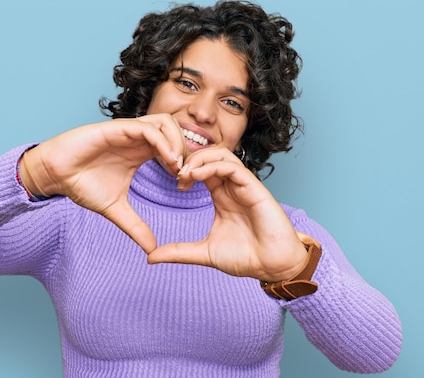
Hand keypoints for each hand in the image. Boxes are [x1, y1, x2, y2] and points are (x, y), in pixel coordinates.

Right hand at [20, 114, 185, 253]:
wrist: (55, 175)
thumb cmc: (82, 184)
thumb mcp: (116, 209)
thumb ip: (136, 226)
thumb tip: (152, 249)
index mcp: (141, 152)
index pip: (174, 147)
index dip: (185, 164)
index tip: (184, 186)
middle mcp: (138, 139)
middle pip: (176, 130)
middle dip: (187, 151)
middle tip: (185, 176)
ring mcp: (128, 131)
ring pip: (166, 123)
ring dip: (177, 143)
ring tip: (177, 168)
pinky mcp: (117, 128)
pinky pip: (147, 128)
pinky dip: (163, 142)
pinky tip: (166, 161)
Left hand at [147, 147, 307, 281]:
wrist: (272, 267)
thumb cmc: (246, 258)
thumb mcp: (204, 253)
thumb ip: (179, 252)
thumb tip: (150, 257)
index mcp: (222, 196)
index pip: (202, 170)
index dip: (186, 170)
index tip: (175, 183)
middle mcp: (233, 187)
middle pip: (210, 156)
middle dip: (190, 160)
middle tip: (176, 174)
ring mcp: (244, 186)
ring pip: (221, 155)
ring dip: (200, 159)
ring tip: (184, 173)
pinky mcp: (255, 189)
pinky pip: (233, 167)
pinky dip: (213, 166)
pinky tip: (197, 176)